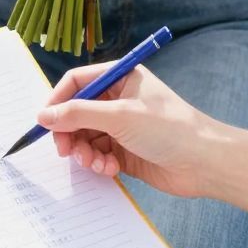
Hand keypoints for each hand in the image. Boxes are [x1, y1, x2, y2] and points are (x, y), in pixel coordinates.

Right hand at [38, 63, 229, 196]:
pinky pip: (99, 155)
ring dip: (85, 152)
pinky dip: (99, 163)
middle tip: (65, 151)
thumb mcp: (119, 116)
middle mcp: (120, 100)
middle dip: (70, 133)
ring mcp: (123, 126)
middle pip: (77, 112)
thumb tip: (43, 116)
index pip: (77, 82)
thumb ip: (78, 114)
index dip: (58, 100)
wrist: (205, 163)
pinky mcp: (127, 151)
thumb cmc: (169, 129)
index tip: (44, 122)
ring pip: (86, 137)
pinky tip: (110, 169)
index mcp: (121, 78)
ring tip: (94, 163)